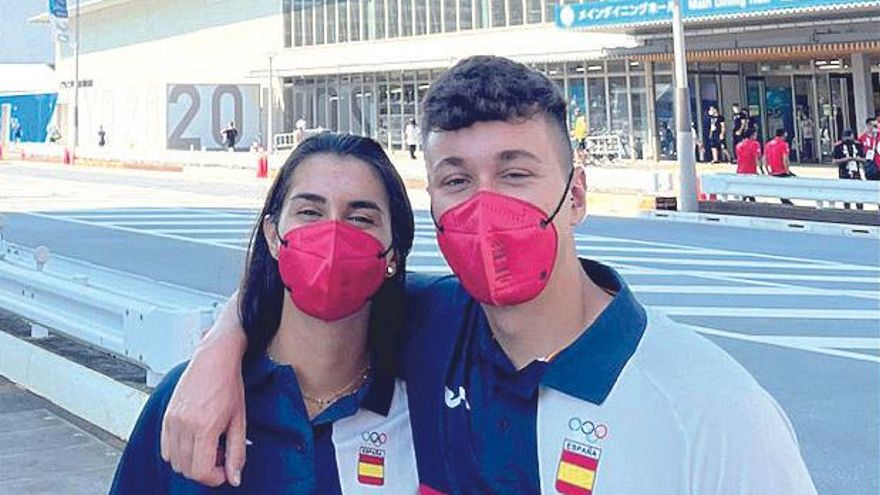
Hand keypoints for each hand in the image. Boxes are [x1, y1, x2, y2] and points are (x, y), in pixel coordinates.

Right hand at [161, 301, 247, 486]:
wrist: (215, 358)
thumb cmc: (229, 384)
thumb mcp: (239, 420)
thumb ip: (237, 452)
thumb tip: (235, 479)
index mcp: (204, 426)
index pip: (201, 471)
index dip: (215, 478)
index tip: (225, 471)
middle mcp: (183, 424)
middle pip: (187, 469)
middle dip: (205, 470)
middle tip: (220, 456)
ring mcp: (171, 420)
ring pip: (175, 461)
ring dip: (192, 462)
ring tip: (210, 445)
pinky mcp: (166, 415)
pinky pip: (166, 448)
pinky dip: (179, 452)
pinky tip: (196, 439)